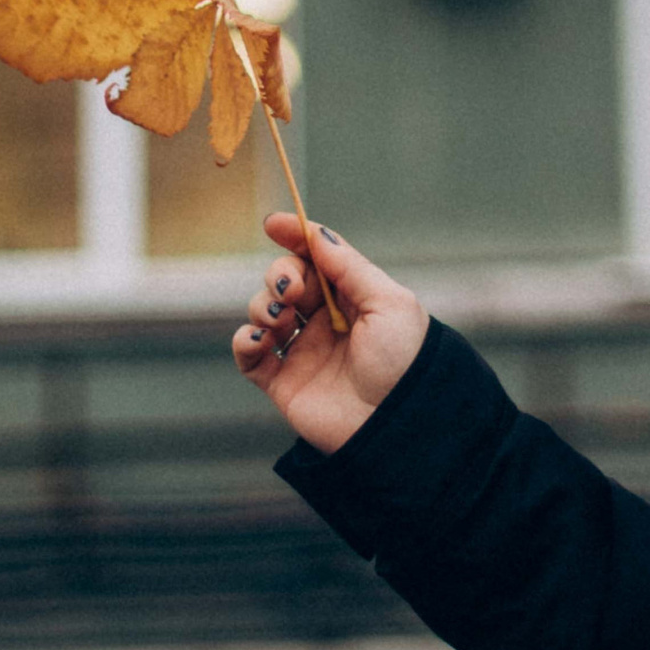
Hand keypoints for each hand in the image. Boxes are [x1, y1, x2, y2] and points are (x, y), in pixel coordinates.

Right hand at [234, 215, 428, 453]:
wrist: (396, 426)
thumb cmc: (404, 363)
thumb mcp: (389, 303)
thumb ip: (349, 267)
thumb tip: (316, 235)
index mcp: (354, 298)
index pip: (319, 258)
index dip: (295, 237)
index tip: (273, 223)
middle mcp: (326, 321)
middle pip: (287, 279)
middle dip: (281, 274)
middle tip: (293, 291)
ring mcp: (303, 351)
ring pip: (264, 310)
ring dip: (263, 305)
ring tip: (281, 319)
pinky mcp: (282, 383)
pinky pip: (249, 354)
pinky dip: (245, 340)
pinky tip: (261, 340)